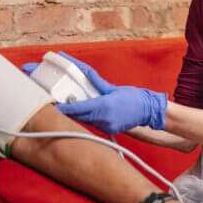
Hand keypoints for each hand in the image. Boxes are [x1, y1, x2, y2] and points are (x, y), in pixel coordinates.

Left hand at [50, 52, 166, 134]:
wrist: (148, 111)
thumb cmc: (132, 98)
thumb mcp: (112, 88)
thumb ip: (95, 81)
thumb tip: (82, 71)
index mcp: (103, 106)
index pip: (78, 108)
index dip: (65, 108)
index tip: (54, 106)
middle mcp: (103, 118)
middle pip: (79, 116)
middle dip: (69, 111)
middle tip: (59, 105)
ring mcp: (106, 126)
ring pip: (85, 121)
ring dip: (79, 115)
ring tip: (72, 108)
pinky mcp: (109, 130)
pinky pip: (94, 124)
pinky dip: (89, 119)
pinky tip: (90, 114)